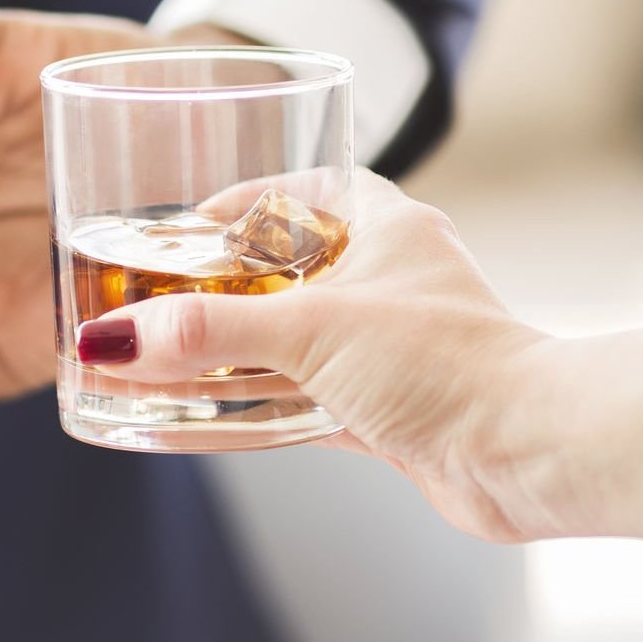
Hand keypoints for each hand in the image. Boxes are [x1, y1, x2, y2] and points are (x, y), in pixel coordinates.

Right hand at [76, 171, 558, 541]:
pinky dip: (260, 407)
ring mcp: (393, 346)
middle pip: (289, 268)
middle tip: (162, 294)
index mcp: (387, 226)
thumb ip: (206, 333)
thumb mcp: (310, 331)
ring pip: (295, 339)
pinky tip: (212, 419)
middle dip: (225, 285)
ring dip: (238, 352)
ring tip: (171, 358)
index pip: (304, 187)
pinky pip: (307, 400)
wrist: (532, 454)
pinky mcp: (392, 409)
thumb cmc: (449, 366)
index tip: (187, 223)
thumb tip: (110, 340)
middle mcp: (392, 280)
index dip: (244, 200)